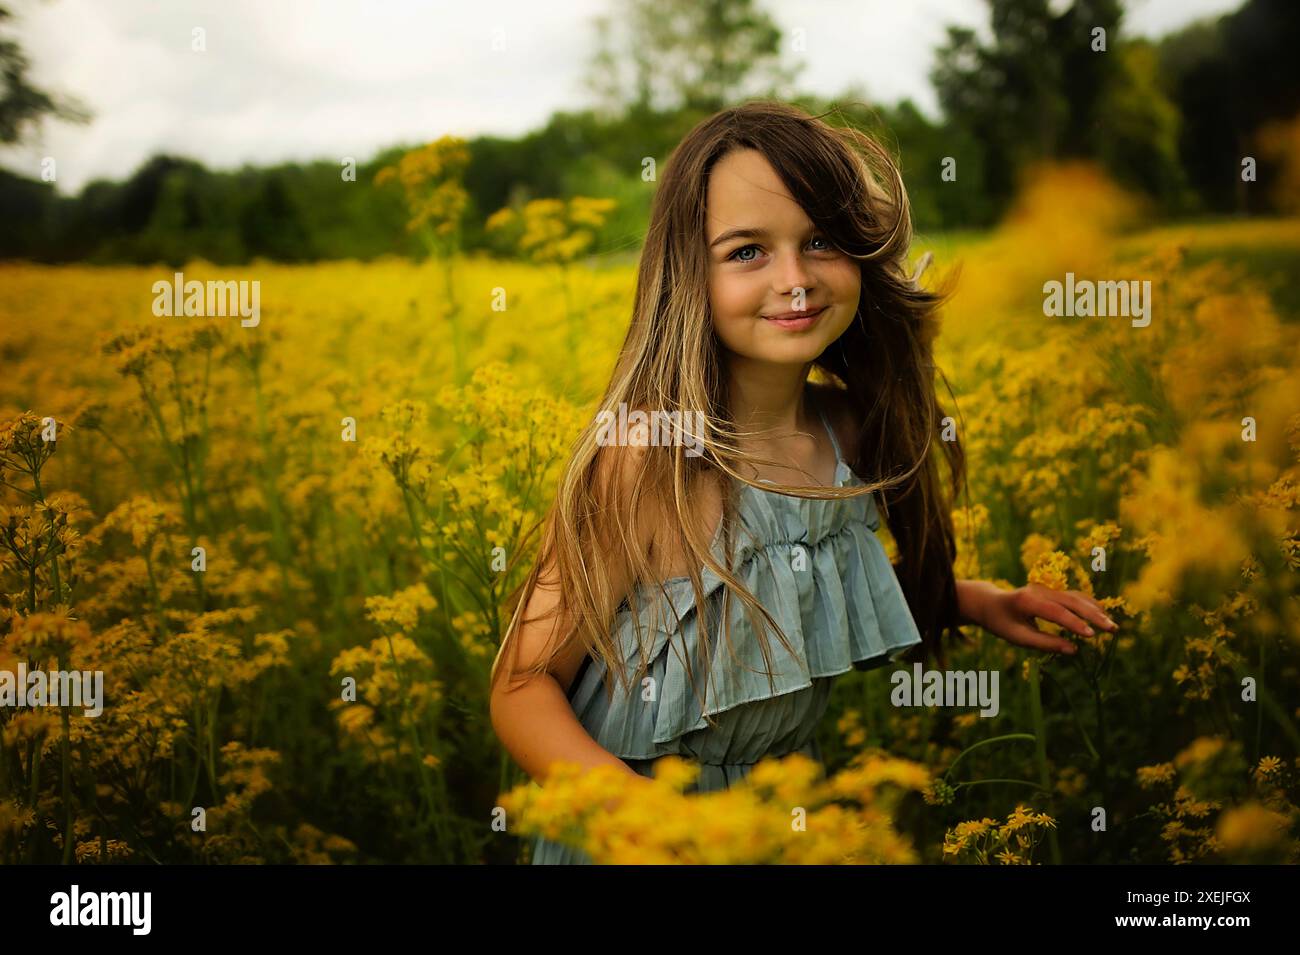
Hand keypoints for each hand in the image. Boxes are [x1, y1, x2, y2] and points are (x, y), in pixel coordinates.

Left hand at [972, 582, 1117, 655]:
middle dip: (1093, 615)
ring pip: (1075, 597)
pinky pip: (1074, 596)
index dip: (1074, 623)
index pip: (1055, 611)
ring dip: (1095, 610)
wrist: (991, 603)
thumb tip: (1073, 650)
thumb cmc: (1002, 623)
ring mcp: (1047, 588)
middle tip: (1112, 630)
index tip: (1092, 636)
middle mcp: (1039, 590)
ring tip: (1112, 626)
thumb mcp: (1018, 637)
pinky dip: (1090, 605)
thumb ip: (1044, 643)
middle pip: (1071, 600)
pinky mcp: (1053, 591)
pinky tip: (1102, 616)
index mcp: (1026, 601)